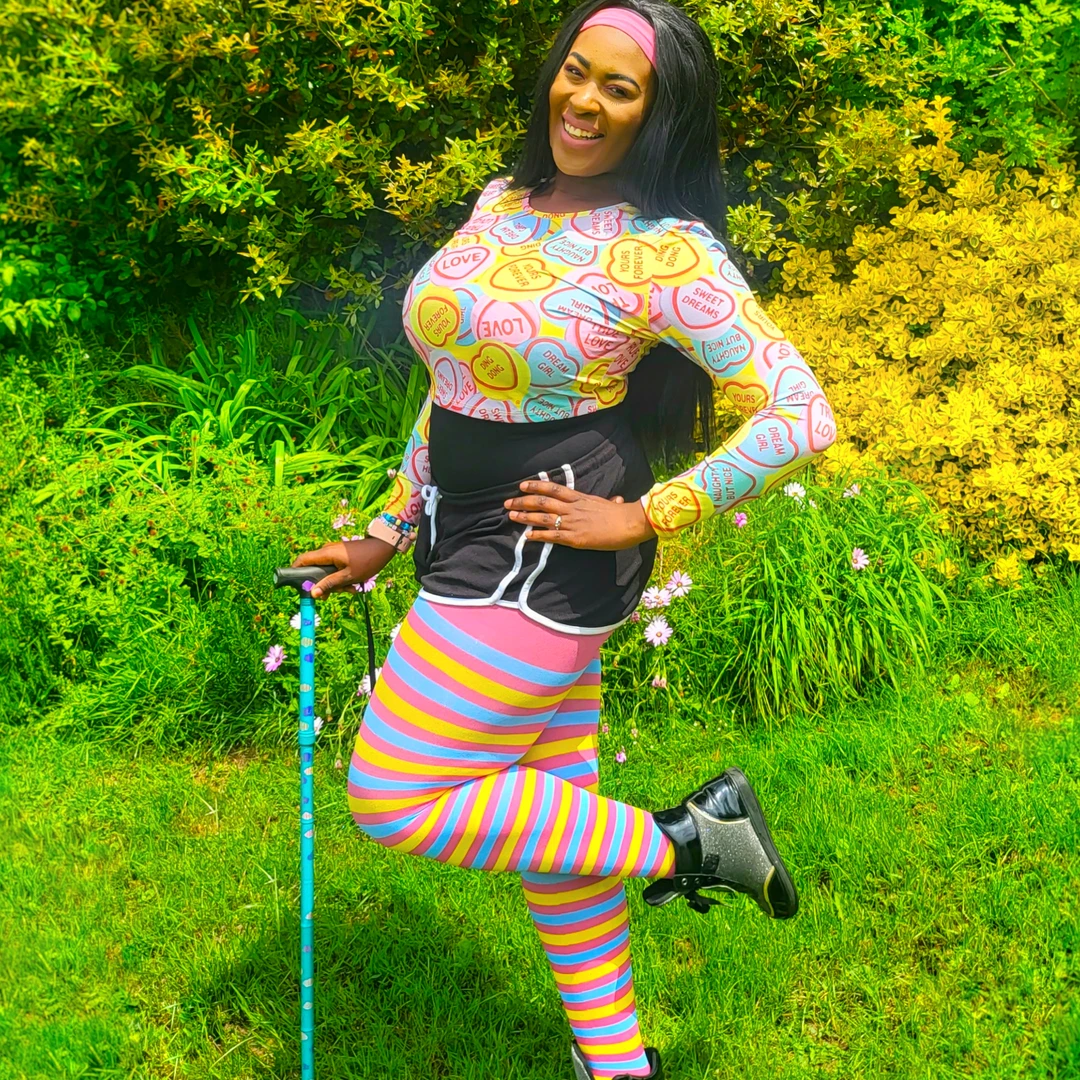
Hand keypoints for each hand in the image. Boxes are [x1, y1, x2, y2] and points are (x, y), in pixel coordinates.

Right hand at [291, 537, 395, 597]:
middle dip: (324, 584)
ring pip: (327, 572)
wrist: (384, 548)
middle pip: (315, 570)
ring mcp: (334, 553)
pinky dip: (342, 578)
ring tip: (351, 589)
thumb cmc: (367, 561)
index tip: (297, 586)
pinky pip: (335, 569)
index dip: (295, 572)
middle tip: (332, 594)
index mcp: (326, 553)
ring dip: (336, 583)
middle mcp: (327, 551)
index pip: (302, 560)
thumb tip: (312, 593)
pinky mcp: (341, 556)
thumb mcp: (348, 576)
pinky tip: (353, 585)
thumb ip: (329, 584)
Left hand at [503, 481, 656, 550]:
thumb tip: (617, 499)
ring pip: (543, 517)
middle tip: (508, 503)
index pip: (553, 489)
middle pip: (542, 502)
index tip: (522, 486)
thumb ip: (610, 502)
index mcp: (580, 498)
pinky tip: (527, 536)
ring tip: (511, 516)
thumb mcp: (613, 504)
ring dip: (525, 517)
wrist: (630, 523)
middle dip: (523, 501)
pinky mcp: (575, 538)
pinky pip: (552, 536)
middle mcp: (573, 508)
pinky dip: (538, 536)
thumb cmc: (624, 514)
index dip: (535, 486)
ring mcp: (572, 522)